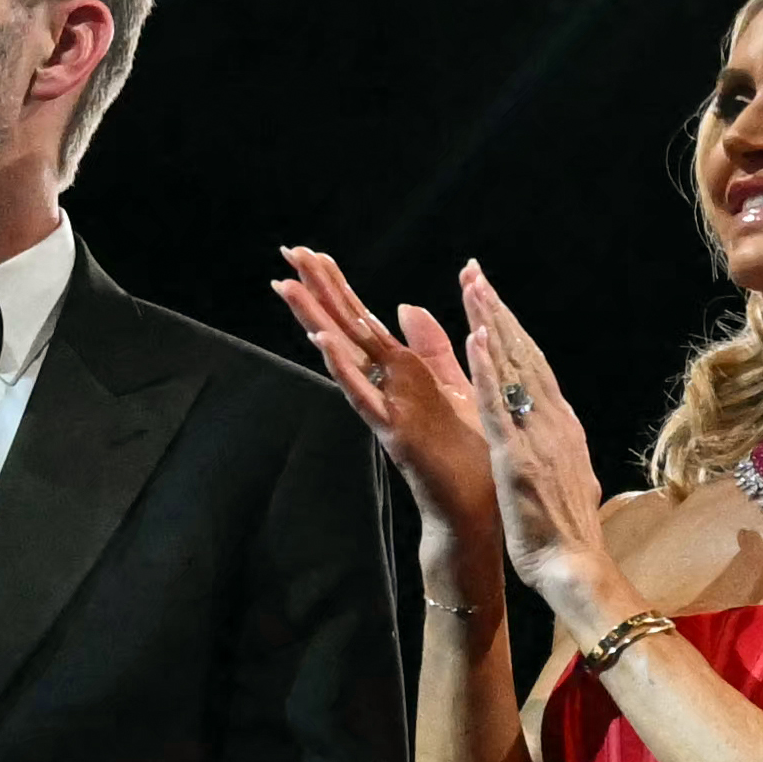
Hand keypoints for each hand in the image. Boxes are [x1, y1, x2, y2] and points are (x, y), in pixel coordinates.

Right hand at [273, 246, 504, 595]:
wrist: (475, 510)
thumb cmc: (466, 456)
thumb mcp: (454, 388)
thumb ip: (431, 348)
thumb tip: (405, 306)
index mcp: (401, 375)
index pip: (362, 321)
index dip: (338, 286)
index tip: (310, 252)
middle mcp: (384, 388)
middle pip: (344, 330)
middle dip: (317, 291)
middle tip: (287, 252)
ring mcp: (384, 410)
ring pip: (343, 357)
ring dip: (315, 321)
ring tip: (288, 287)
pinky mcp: (393, 433)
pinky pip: (362, 397)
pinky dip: (342, 369)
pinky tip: (321, 341)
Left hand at [439, 264, 632, 635]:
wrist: (577, 567)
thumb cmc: (568, 532)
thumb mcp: (568, 478)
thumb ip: (560, 449)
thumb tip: (561, 434)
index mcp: (562, 427)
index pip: (536, 368)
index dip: (515, 331)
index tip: (493, 300)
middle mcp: (554, 422)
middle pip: (525, 355)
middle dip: (500, 312)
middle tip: (476, 275)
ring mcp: (538, 436)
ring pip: (513, 368)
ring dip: (493, 325)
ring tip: (473, 289)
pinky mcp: (517, 456)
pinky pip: (500, 405)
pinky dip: (488, 369)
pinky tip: (476, 339)